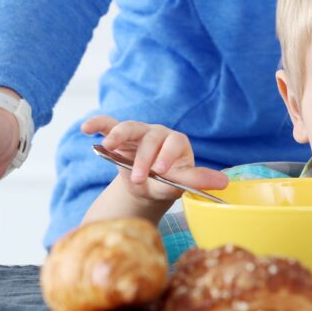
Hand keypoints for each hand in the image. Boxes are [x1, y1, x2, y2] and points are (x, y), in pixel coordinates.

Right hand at [82, 116, 227, 202]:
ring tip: (110, 148)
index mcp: (177, 143)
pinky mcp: (118, 134)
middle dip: (143, 159)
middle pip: (151, 138)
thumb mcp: (177, 185)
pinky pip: (108, 124)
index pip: (174, 142)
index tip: (160, 170)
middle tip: (139, 178)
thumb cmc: (163, 183)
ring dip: (120, 136)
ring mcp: (137, 132)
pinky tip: (86, 128)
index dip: (167, 155)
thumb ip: (194, 182)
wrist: (143, 187)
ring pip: (129, 127)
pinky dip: (98, 124)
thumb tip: (225, 184)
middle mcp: (158, 133)